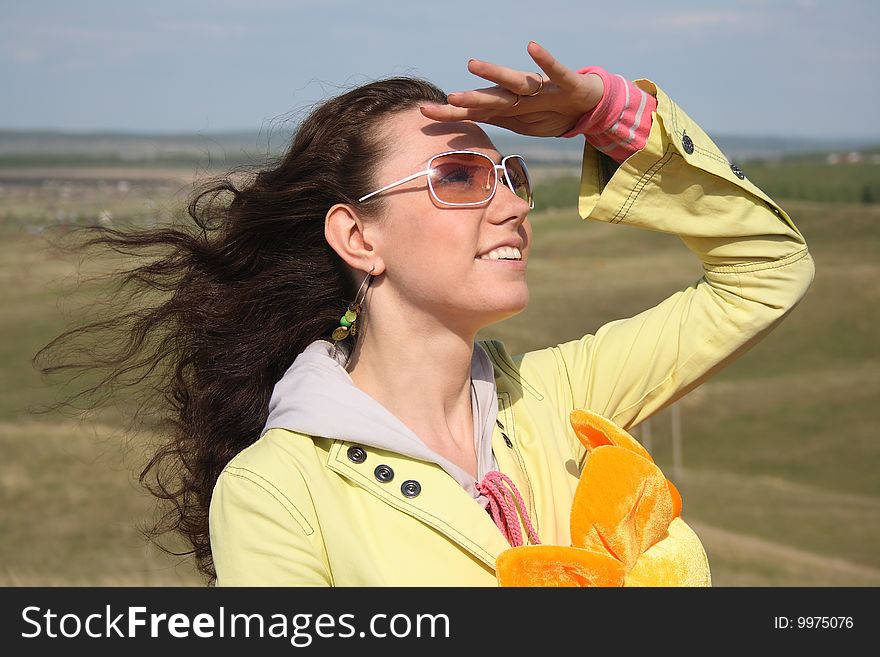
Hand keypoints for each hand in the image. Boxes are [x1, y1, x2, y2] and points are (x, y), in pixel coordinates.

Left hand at [420, 41, 604, 137]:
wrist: (583, 104)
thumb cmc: (547, 112)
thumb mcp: (516, 123)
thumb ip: (491, 121)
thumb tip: (463, 136)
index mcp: (507, 106)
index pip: (474, 110)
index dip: (451, 112)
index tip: (423, 112)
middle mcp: (518, 95)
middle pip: (490, 98)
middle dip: (469, 99)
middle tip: (447, 98)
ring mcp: (539, 87)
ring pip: (514, 82)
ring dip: (495, 74)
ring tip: (473, 65)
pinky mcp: (563, 83)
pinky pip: (552, 71)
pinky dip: (544, 59)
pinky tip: (532, 46)